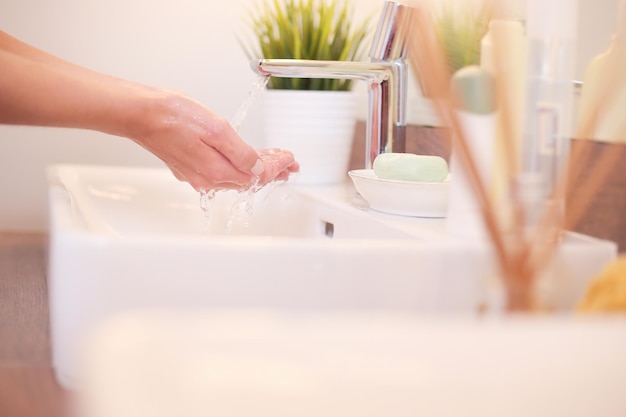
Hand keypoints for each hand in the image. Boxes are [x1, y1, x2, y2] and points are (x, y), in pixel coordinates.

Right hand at [130, 91, 298, 190]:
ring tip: (273, 162)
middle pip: (248, 180)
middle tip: (289, 165)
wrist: (141, 114)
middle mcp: (206, 179)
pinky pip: (221, 171)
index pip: (257, 175)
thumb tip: (258, 169)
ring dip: (256, 169)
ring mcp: (196, 174)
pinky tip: (243, 160)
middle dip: (271, 171)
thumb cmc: (174, 116)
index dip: (276, 167)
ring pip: (235, 176)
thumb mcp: (216, 129)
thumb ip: (240, 153)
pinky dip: (238, 166)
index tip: (290, 159)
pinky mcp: (188, 166)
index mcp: (216, 171)